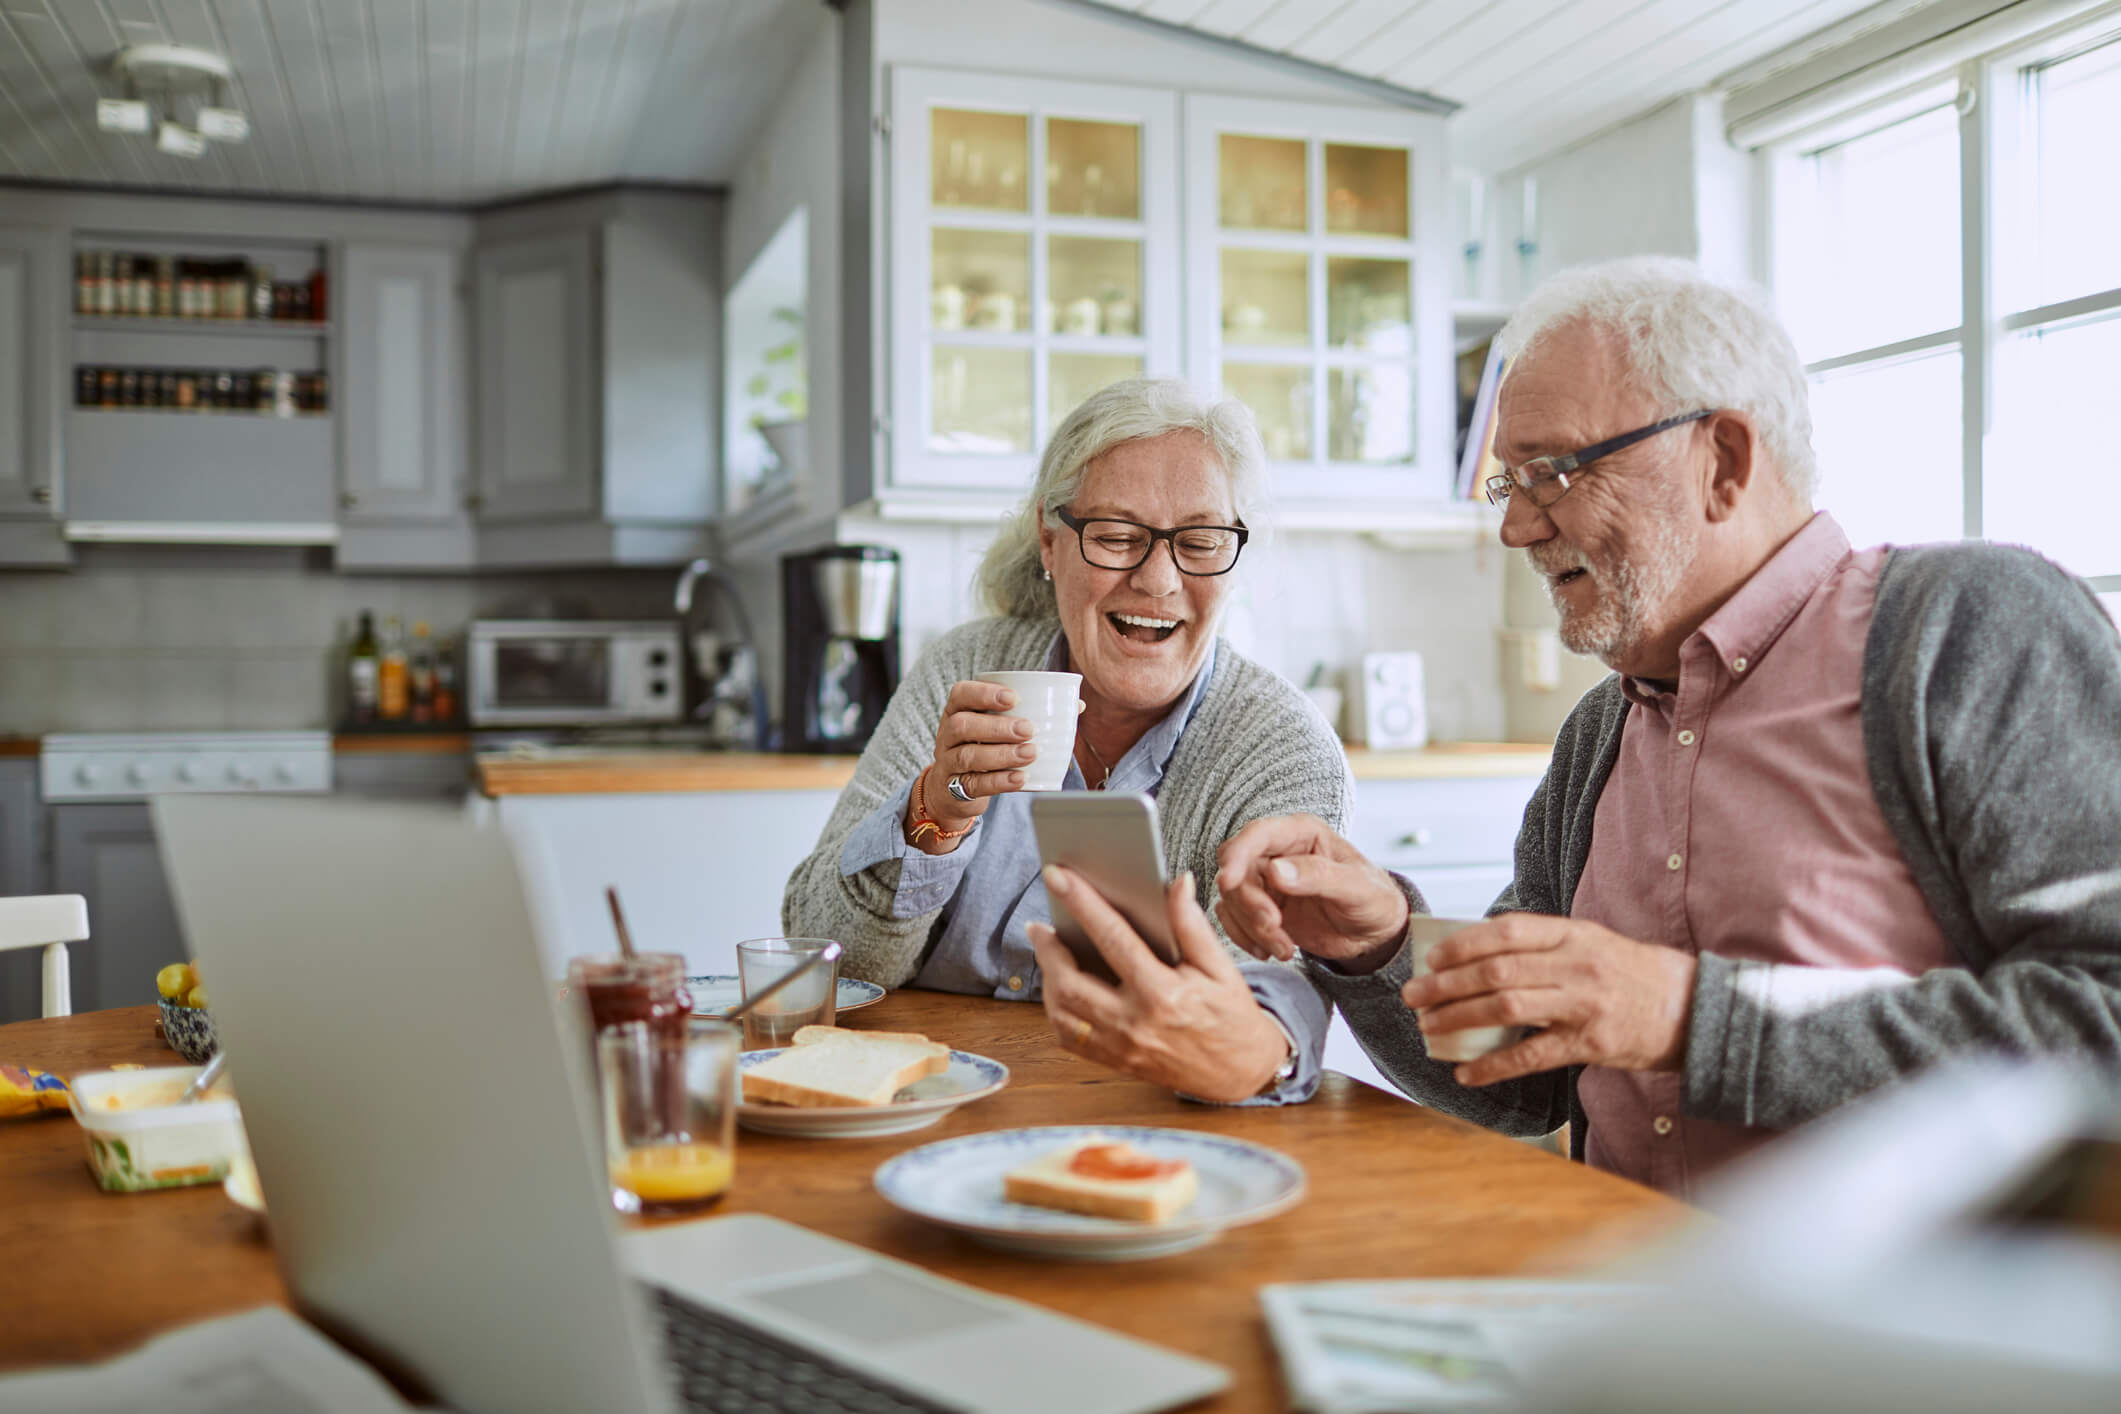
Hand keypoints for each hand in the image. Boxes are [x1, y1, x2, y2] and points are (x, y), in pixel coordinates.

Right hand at [907, 680, 1037, 848]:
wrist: (954, 791)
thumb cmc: (986, 748)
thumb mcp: (998, 728)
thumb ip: (1031, 713)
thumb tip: (1077, 705)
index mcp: (958, 711)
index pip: (962, 694)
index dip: (984, 693)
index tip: (1014, 697)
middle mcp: (947, 734)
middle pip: (963, 725)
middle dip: (997, 727)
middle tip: (1028, 729)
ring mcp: (947, 762)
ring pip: (968, 756)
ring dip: (1002, 754)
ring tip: (1030, 753)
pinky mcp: (954, 789)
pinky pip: (973, 784)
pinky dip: (999, 782)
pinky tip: (1020, 778)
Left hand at [1029, 866, 1290, 1103]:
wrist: (1240, 1072)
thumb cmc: (1232, 1016)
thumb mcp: (1221, 967)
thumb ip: (1192, 924)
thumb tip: (1177, 883)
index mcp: (1163, 994)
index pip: (1113, 938)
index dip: (1083, 903)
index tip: (1058, 877)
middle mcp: (1135, 1024)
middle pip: (1071, 983)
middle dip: (1048, 949)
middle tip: (1039, 925)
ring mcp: (1121, 1047)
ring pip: (1062, 1014)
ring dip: (1048, 980)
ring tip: (1047, 952)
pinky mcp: (1116, 1062)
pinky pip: (1070, 1039)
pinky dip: (1057, 1012)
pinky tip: (1060, 988)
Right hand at [1214, 814, 1408, 971]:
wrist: (1374, 935)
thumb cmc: (1374, 900)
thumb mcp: (1356, 887)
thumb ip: (1319, 875)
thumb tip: (1275, 871)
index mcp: (1301, 834)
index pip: (1257, 835)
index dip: (1237, 855)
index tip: (1228, 881)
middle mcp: (1278, 853)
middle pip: (1238, 871)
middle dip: (1250, 904)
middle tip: (1275, 927)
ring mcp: (1267, 881)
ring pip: (1233, 899)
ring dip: (1252, 927)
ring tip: (1284, 948)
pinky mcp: (1261, 907)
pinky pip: (1234, 919)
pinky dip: (1246, 938)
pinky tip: (1271, 951)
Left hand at [1399, 914, 1695, 1085]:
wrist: (1697, 1008)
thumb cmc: (1636, 974)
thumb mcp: (1595, 943)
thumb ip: (1547, 946)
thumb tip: (1484, 954)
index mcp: (1574, 935)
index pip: (1508, 932)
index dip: (1463, 944)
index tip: (1433, 958)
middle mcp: (1577, 965)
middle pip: (1498, 971)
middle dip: (1448, 984)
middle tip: (1415, 995)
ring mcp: (1585, 1005)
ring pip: (1508, 1008)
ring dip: (1461, 1018)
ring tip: (1429, 1027)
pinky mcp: (1592, 1044)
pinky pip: (1532, 1056)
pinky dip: (1493, 1066)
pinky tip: (1466, 1073)